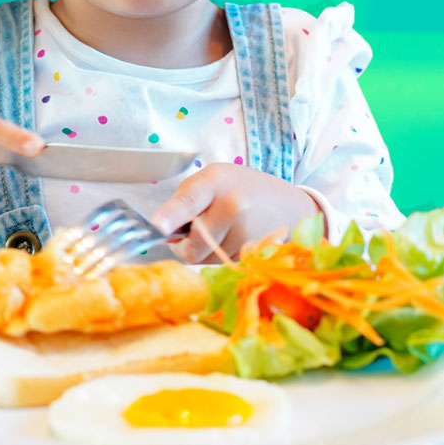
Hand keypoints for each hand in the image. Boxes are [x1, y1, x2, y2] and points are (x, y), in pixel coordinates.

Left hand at [149, 163, 322, 262]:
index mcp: (215, 182)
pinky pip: (221, 264)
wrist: (287, 205)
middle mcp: (233, 206)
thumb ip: (184, 202)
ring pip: (205, 259)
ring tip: (223, 228)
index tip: (156, 226)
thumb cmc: (241, 188)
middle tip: (196, 229)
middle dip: (186, 245)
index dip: (170, 217)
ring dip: (205, 250)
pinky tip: (235, 237)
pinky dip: (221, 255)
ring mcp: (245, 232)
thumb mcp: (211, 180)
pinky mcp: (254, 252)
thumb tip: (160, 231)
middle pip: (191, 246)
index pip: (188, 201)